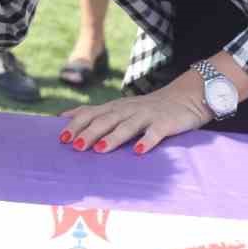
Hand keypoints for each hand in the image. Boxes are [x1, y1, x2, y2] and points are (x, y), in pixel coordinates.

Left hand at [58, 82, 210, 154]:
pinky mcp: (165, 123)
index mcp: (116, 107)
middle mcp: (128, 109)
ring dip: (113, 137)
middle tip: (75, 145)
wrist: (186, 97)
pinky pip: (155, 132)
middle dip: (90, 132)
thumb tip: (66, 118)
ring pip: (127, 126)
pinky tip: (139, 151)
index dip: (76, 124)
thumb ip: (98, 114)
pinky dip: (147, 141)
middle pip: (106, 120)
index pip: (91, 112)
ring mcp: (147, 115)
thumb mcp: (121, 108)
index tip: (61, 138)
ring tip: (100, 149)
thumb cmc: (148, 108)